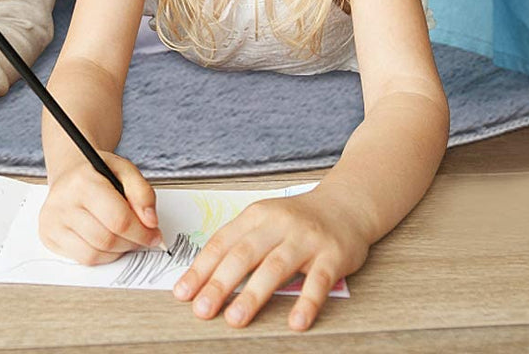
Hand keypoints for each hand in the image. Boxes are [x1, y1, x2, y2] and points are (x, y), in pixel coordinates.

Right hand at [39, 153, 164, 263]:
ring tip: (124, 237)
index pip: (118, 219)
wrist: (69, 172)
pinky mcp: (48, 235)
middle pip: (107, 240)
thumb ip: (142, 193)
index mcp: (82, 181)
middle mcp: (62, 201)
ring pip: (95, 254)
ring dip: (117, 251)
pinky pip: (82, 259)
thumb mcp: (124, 170)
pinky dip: (102, 255)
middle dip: (132, 243)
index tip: (154, 235)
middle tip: (142, 237)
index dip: (142, 232)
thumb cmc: (97, 173)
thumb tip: (150, 222)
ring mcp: (52, 220)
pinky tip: (106, 241)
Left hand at [173, 190, 368, 330]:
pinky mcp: (333, 255)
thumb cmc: (297, 220)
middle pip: (243, 254)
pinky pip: (318, 281)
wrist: (346, 205)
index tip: (182, 293)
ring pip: (275, 267)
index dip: (201, 268)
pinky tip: (295, 322)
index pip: (222, 243)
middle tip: (202, 310)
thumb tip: (205, 277)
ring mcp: (306, 239)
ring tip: (235, 319)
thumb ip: (240, 244)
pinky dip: (306, 302)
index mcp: (256, 216)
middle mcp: (278, 224)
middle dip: (219, 283)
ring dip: (253, 295)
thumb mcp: (265, 222)